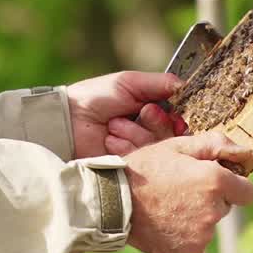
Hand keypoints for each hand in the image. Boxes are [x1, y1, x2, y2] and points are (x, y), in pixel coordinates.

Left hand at [66, 70, 187, 158]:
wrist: (67, 121)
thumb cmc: (96, 97)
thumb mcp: (127, 83)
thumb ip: (158, 83)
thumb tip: (185, 84)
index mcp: (152, 113)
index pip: (179, 121)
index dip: (179, 119)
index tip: (174, 115)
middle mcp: (149, 134)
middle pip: (172, 137)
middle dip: (156, 123)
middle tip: (143, 112)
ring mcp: (140, 153)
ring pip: (157, 149)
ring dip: (135, 133)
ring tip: (114, 125)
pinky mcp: (129, 169)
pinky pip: (142, 161)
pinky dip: (126, 147)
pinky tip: (110, 140)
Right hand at [122, 131, 252, 252]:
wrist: (113, 201)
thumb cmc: (144, 168)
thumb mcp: (176, 146)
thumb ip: (215, 145)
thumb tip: (245, 152)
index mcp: (215, 181)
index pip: (246, 191)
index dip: (233, 184)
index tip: (216, 180)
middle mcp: (214, 210)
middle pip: (225, 205)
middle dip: (211, 197)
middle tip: (180, 189)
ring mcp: (203, 234)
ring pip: (209, 223)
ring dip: (197, 215)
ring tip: (168, 204)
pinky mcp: (191, 252)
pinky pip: (196, 241)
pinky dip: (185, 233)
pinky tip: (165, 221)